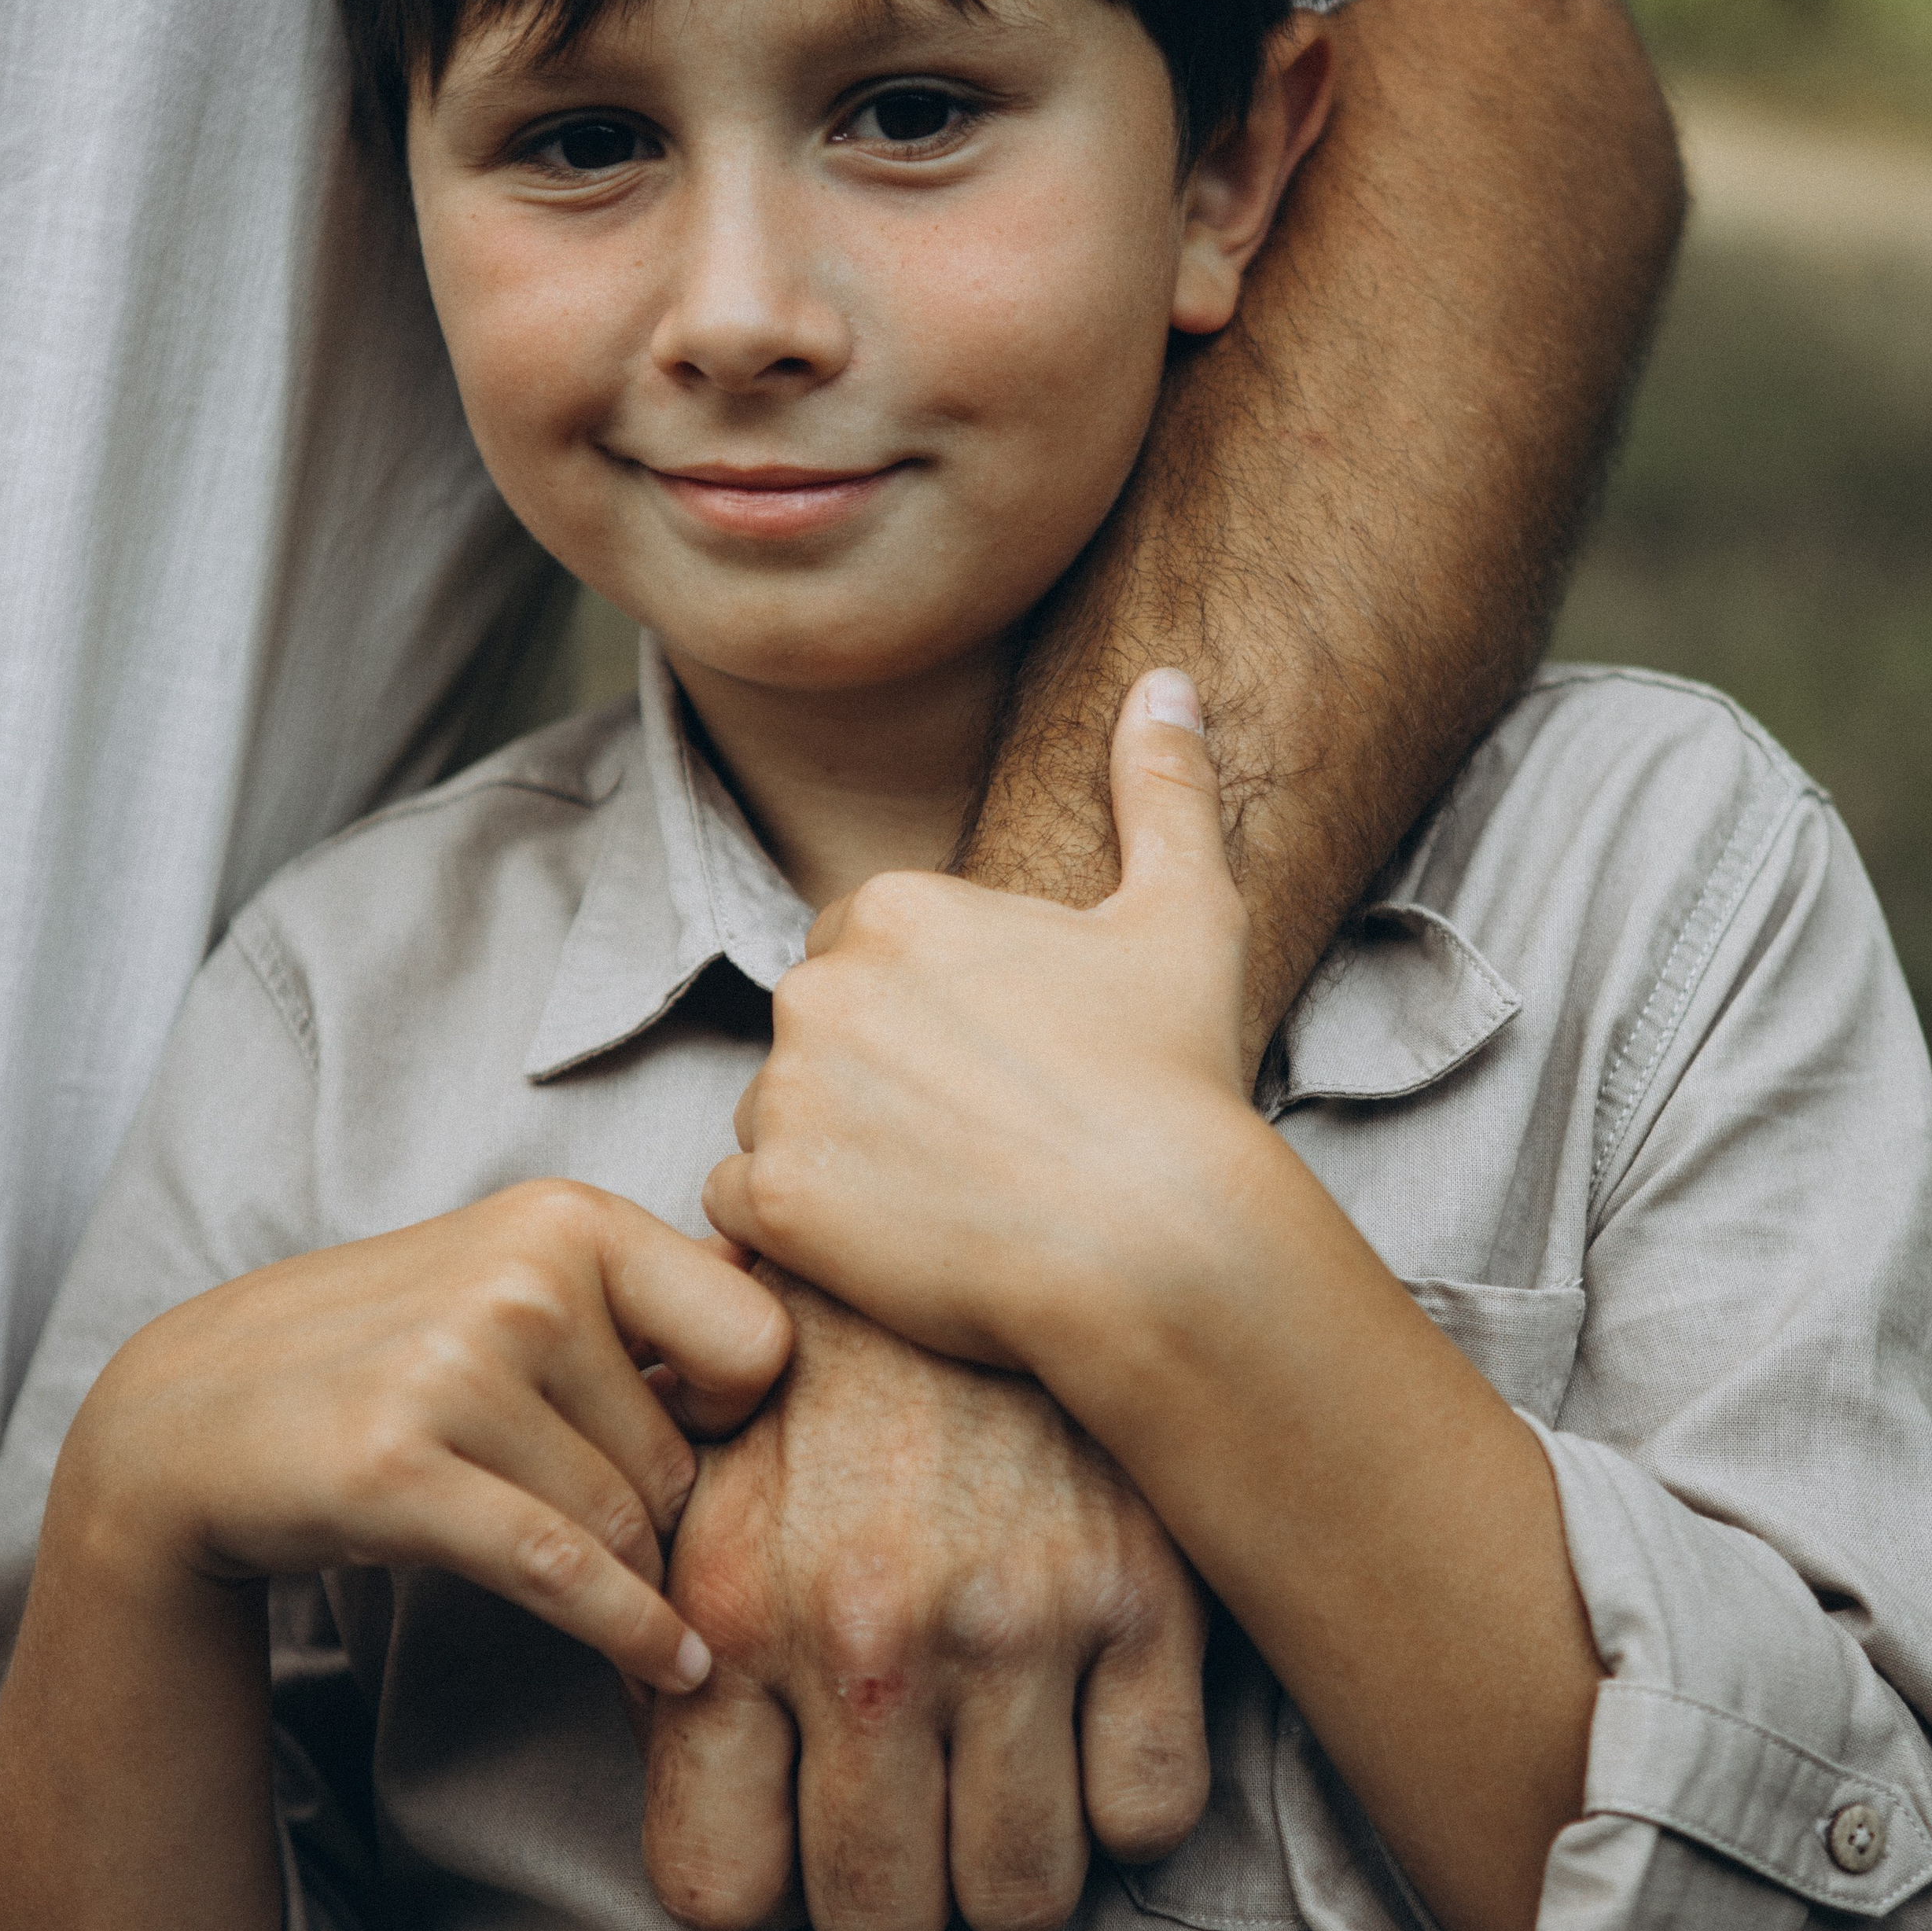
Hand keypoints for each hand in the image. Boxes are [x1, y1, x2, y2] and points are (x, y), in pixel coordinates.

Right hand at [68, 1180, 790, 1692]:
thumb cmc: (391, 1354)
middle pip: (682, 1453)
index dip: (741, 1408)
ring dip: (628, 1576)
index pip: (756, 1336)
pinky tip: (674, 1666)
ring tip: (594, 1577)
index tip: (699, 1435)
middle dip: (660, 1509)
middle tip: (598, 1519)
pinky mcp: (400, 1471)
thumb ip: (650, 1297)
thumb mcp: (517, 1280)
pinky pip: (566, 1573)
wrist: (195, 1418)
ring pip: (628, 1523)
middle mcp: (521, 1279)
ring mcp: (456, 1370)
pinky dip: (634, 1634)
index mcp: (568, 1220)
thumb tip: (809, 1320)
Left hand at [636, 1270, 1209, 1930]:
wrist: (988, 1204)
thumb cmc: (830, 1353)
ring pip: (1021, 1898)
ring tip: (992, 1778)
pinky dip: (1121, 1799)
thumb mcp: (703, 1473)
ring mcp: (1020, 1621)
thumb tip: (689, 1774)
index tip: (793, 1827)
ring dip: (1005, 1863)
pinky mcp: (1148, 1595)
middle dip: (887, 1895)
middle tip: (902, 1814)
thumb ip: (673, 1629)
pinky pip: (1150, 1812)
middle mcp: (871, 1633)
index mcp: (737, 1607)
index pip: (724, 1894)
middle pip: (880, 1923)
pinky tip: (1085, 1726)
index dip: (764, 1880)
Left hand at [704, 672, 1251, 1382]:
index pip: (861, 949)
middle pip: (816, 1031)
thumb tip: (1167, 683)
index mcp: (894, 907)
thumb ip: (1163, 789)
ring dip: (835, 1152)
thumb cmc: (1176, 1081)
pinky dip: (798, 1229)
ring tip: (945, 1191)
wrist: (1159, 1247)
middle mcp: (817, 988)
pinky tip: (892, 1239)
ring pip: (778, 1115)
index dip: (927, 1013)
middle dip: (874, 1077)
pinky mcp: (772, 1200)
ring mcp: (787, 1095)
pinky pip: (745, 1204)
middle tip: (978, 1132)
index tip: (997, 1064)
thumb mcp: (1186, 915)